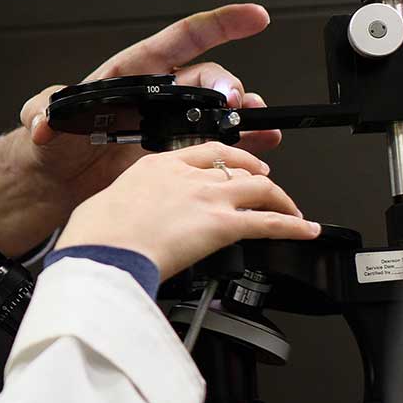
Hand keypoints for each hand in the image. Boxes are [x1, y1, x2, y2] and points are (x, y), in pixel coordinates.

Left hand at [0, 4, 284, 254]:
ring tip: (259, 123)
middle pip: (206, 78)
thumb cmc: (54, 142)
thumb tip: (43, 121)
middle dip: (226, 84)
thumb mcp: (42, 117)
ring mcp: (170, 127)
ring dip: (243, 115)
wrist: (57, 183)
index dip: (218, 25)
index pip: (180, 40)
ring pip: (219, 112)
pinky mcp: (176, 157)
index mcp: (132, 74)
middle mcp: (158, 97)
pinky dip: (243, 145)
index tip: (252, 17)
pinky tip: (260, 148)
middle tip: (234, 99)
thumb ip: (42, 112)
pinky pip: (218, 146)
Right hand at [57, 142, 320, 278]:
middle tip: (267, 188)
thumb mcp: (105, 205)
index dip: (229, 158)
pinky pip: (270, 223)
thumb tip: (127, 220)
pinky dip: (294, 226)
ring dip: (281, 200)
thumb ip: (127, 206)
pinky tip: (306, 230)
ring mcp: (208, 197)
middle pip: (238, 168)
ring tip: (292, 212)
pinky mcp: (223, 225)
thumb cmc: (97, 235)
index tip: (236, 165)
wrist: (104, 250)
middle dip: (258, 178)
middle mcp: (187, 176)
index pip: (204, 152)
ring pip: (260, 190)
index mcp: (157, 166)